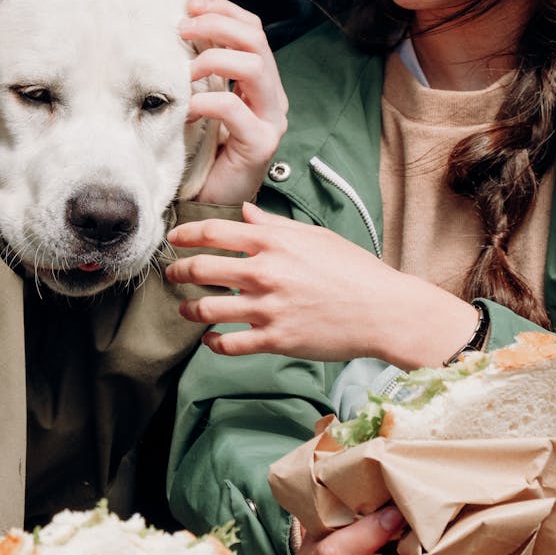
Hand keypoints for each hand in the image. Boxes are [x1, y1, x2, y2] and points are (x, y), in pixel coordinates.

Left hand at [165, 203, 478, 367]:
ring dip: (188, 308)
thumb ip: (274, 224)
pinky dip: (213, 343)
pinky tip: (210, 339)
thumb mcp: (314, 236)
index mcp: (274, 242)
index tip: (173, 238)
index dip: (186, 234)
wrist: (384, 311)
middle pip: (201, 269)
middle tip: (171, 273)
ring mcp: (267, 308)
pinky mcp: (275, 339)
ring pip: (207, 309)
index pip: (214, 232)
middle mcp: (265, 272)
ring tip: (185, 308)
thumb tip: (246, 210)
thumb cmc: (354, 271)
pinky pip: (229, 344)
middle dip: (178, 270)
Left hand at [179, 0, 286, 204]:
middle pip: (256, 40)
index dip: (224, 11)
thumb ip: (201, 73)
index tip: (190, 7)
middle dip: (217, 26)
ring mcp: (271, 120)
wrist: (211, 204)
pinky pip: (234, 109)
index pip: (253, 30)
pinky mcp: (260, 144)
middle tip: (182, 30)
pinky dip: (206, 101)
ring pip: (254, 67)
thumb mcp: (201, 103)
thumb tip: (177, 33)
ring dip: (214, 59)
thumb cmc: (203, 155)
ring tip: (185, 72)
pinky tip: (186, 109)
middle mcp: (272, 97)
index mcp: (260, 82)